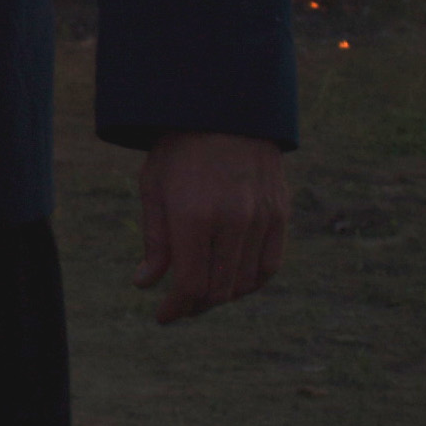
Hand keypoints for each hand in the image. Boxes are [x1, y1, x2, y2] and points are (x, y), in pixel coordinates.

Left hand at [135, 133, 288, 324]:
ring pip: (245, 282)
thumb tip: (146, 284)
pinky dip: (251, 282)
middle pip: (218, 289)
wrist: (224, 109)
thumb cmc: (180, 149)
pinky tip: (234, 281)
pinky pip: (270, 265)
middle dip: (196, 305)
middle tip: (181, 304)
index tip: (163, 316)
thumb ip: (155, 241)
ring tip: (204, 291)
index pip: (190, 284)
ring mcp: (260, 217)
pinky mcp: (279, 213)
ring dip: (223, 295)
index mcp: (194, 215)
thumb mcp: (154, 189)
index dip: (176, 308)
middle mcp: (232, 220)